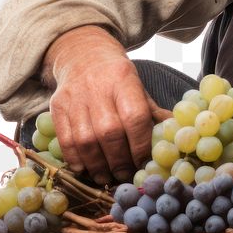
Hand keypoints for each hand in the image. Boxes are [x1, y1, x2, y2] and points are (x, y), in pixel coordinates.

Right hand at [42, 26, 170, 185]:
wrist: (82, 55)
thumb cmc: (116, 77)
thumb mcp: (138, 87)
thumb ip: (152, 112)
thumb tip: (175, 137)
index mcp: (123, 79)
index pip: (134, 117)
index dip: (140, 144)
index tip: (143, 161)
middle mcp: (97, 87)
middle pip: (109, 132)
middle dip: (119, 160)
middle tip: (126, 174)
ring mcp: (74, 97)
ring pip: (85, 140)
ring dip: (97, 165)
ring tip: (107, 177)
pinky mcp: (57, 106)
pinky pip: (65, 140)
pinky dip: (76, 159)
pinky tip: (86, 170)